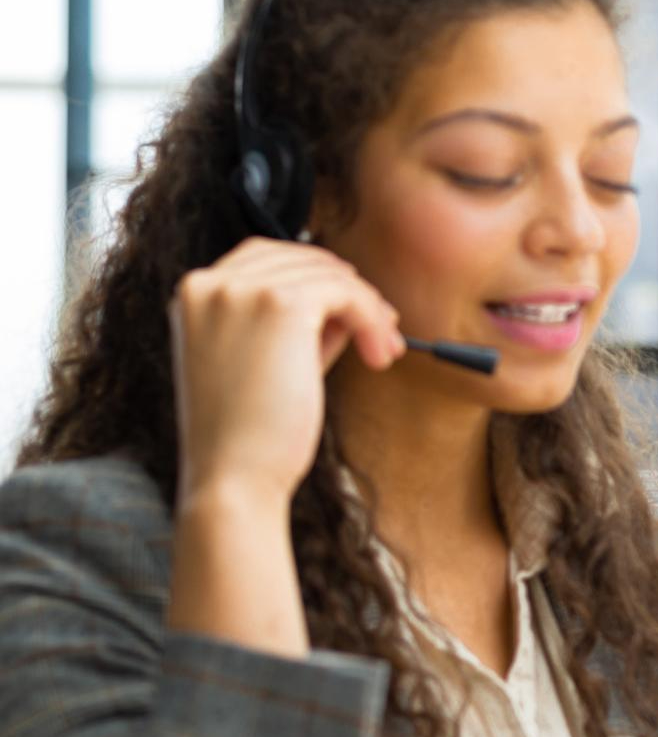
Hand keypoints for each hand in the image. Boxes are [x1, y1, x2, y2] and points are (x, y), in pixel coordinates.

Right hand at [169, 237, 404, 508]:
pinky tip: (380, 356)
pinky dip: (372, 319)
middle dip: (349, 291)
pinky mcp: (280, 305)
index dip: (317, 278)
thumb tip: (347, 298)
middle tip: (384, 331)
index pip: (266, 257)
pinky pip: (347, 293)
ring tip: (383, 352)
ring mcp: (242, 290)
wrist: (233, 479)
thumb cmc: (248, 435)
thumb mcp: (263, 362)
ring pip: (330, 275)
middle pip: (301, 259)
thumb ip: (295, 324)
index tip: (352, 311)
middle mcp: (211, 284)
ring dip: (369, 311)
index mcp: (194, 295)